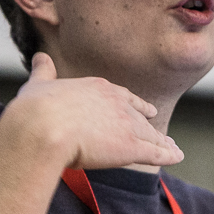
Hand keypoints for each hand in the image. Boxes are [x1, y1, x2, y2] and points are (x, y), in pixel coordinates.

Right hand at [3, 52, 182, 170]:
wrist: (43, 127)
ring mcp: (127, 125)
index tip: (146, 109)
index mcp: (98, 88)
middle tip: (160, 132)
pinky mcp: (130, 147)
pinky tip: (177, 157)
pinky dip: (169, 155)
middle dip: (150, 125)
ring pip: (150, 135)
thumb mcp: (39, 84)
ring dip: (163, 142)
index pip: (123, 97)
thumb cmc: (35, 109)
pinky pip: (156, 152)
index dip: (135, 104)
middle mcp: (117, 104)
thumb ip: (43, 72)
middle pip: (139, 117)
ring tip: (172, 148)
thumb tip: (39, 57)